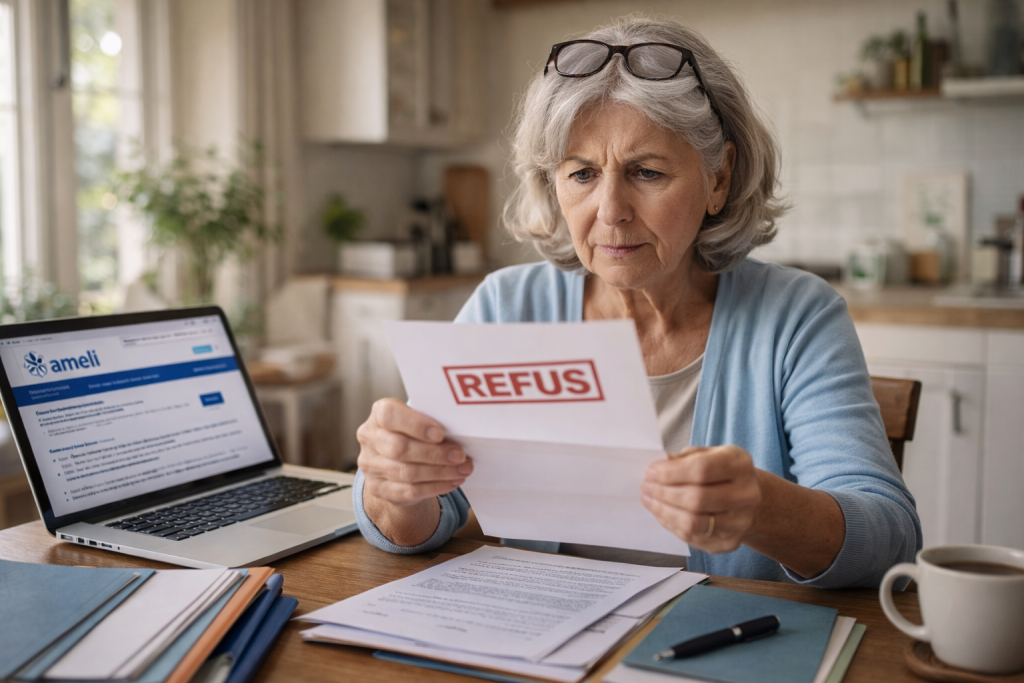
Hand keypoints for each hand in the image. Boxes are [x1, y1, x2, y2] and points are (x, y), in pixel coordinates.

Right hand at [356, 398, 472, 507]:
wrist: (395, 460)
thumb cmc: (413, 433)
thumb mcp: (418, 421)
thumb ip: (431, 424)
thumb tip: (459, 434)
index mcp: (378, 414)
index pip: (391, 415)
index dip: (416, 425)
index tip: (440, 433)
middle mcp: (369, 437)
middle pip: (399, 448)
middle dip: (434, 453)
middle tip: (460, 456)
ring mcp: (370, 465)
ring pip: (406, 472)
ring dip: (439, 472)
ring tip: (462, 470)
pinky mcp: (376, 487)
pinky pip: (408, 491)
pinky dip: (435, 487)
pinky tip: (452, 481)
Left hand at [640, 445, 761, 553]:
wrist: (747, 497)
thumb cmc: (721, 472)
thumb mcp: (708, 454)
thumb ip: (684, 459)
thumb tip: (658, 468)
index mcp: (740, 465)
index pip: (702, 469)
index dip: (671, 472)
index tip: (652, 472)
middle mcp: (747, 495)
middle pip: (697, 499)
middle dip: (664, 493)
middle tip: (646, 486)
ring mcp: (740, 522)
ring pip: (693, 522)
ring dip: (663, 511)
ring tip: (648, 499)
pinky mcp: (729, 542)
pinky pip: (692, 537)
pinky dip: (671, 524)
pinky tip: (662, 513)